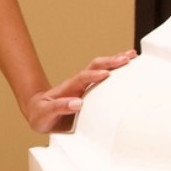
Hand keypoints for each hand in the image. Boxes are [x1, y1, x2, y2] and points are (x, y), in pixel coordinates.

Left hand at [22, 50, 137, 134]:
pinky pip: (104, 78)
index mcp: (68, 88)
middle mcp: (78, 84)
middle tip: (126, 59)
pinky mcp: (90, 91)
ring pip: (101, 68)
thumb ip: (59, 107)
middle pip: (95, 67)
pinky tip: (128, 66)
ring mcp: (85, 86)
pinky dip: (116, 70)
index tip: (106, 74)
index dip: (94, 76)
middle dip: (110, 62)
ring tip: (132, 56)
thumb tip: (77, 103)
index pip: (82, 78)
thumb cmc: (41, 114)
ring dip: (116, 61)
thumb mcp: (45, 113)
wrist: (38, 112)